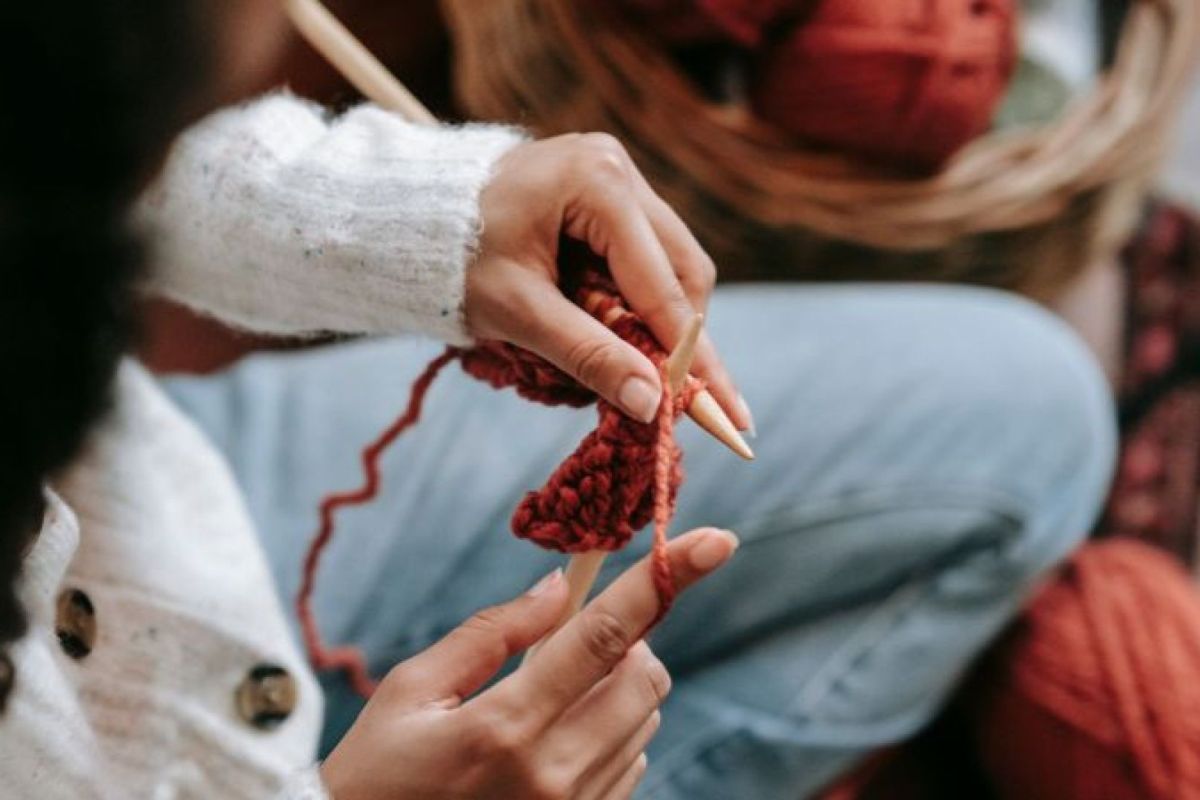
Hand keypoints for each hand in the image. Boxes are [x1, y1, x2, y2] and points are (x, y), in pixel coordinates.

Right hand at [320, 527, 738, 799]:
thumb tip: (559, 586)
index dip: (663, 580)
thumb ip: (492, 634)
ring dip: (618, 690)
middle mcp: (551, 776)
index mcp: (504, 727)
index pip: (604, 636)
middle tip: (574, 644)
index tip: (715, 541)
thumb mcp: (411, 692)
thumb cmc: (376, 773)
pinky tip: (554, 744)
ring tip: (549, 701)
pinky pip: (631, 766)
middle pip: (644, 679)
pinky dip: (612, 735)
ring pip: (644, 721)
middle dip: (628, 644)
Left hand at [467, 133, 749, 428]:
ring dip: (660, 321)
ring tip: (642, 370)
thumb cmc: (453, 259)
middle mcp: (618, 168)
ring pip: (671, 264)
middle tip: (691, 403)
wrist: (409, 216)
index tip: (725, 411)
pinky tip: (620, 334)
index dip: (693, 355)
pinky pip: (644, 256)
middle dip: (683, 340)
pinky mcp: (606, 192)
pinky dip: (637, 301)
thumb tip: (653, 405)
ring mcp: (616, 175)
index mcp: (599, 183)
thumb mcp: (518, 312)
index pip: (662, 285)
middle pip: (683, 270)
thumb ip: (587, 355)